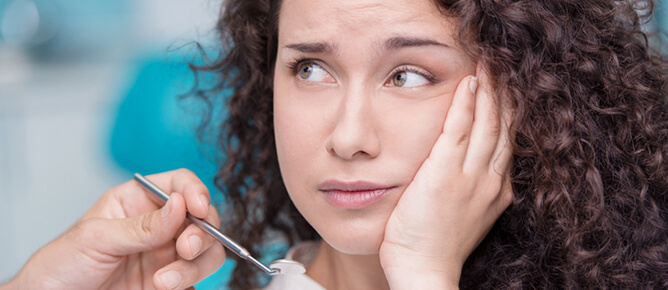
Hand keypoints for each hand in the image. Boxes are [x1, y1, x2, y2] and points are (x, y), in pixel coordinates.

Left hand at [4, 169, 224, 289]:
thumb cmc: (61, 265)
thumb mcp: (96, 238)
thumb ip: (141, 226)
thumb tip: (179, 205)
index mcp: (138, 201)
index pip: (179, 184)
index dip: (195, 191)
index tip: (198, 208)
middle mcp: (159, 225)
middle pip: (203, 218)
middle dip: (202, 233)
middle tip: (186, 249)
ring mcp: (166, 255)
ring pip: (207, 252)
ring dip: (195, 266)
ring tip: (164, 282)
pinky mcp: (170, 282)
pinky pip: (197, 280)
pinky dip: (190, 283)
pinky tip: (166, 288)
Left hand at [379, 67, 512, 288]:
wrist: (425, 272)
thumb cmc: (437, 246)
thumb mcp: (464, 215)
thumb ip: (469, 188)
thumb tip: (465, 170)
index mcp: (496, 190)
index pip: (506, 141)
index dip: (509, 112)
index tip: (507, 89)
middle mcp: (490, 179)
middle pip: (503, 126)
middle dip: (504, 93)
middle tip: (503, 65)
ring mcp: (470, 176)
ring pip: (486, 123)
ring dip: (488, 89)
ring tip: (489, 63)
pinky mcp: (445, 173)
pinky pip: (458, 129)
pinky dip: (466, 103)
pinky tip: (468, 82)